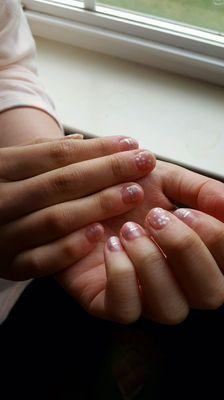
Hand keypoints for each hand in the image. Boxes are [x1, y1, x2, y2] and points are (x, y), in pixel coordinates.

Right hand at [0, 135, 155, 279]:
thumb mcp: (12, 163)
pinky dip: (72, 247)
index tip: (131, 143)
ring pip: (56, 219)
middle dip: (109, 171)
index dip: (98, 149)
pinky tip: (101, 233)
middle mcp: (0, 199)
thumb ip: (42, 152)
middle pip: (62, 183)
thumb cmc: (2, 188)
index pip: (57, 154)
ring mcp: (4, 235)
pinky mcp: (10, 265)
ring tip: (133, 194)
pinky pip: (43, 259)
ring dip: (99, 206)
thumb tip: (81, 140)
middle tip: (144, 163)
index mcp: (1, 167)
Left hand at [57, 160, 223, 323]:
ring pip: (171, 309)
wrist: (82, 193)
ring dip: (152, 263)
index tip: (185, 211)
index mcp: (198, 253)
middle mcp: (179, 282)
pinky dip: (121, 276)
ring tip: (129, 230)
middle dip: (186, 251)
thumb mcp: (166, 180)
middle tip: (157, 218)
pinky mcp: (107, 302)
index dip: (216, 240)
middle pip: (209, 294)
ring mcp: (145, 296)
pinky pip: (126, 310)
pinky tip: (110, 245)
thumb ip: (200, 190)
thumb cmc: (126, 189)